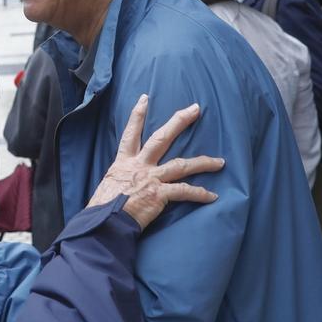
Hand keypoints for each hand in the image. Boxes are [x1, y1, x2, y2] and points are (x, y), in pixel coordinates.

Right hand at [88, 95, 223, 228]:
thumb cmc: (101, 209)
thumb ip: (120, 181)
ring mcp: (151, 179)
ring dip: (203, 162)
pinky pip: (184, 191)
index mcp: (123, 163)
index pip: (131, 134)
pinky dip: (199, 194)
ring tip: (220, 162)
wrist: (104, 222)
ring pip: (181, 165)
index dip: (137, 115)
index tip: (145, 98)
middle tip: (196, 109)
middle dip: (180, 122)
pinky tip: (212, 196)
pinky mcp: (159, 194)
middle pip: (162, 138)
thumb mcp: (107, 187)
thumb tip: (123, 186)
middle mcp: (139, 166)